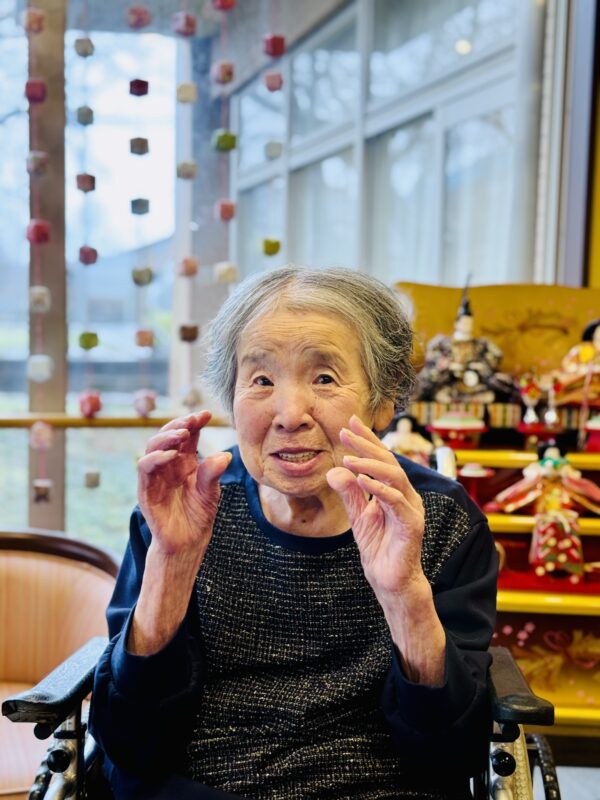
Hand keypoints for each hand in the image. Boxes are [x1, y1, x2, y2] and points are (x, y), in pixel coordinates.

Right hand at [137, 411, 230, 557]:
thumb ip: (213, 474)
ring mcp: (155, 476)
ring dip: (167, 437)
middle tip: (192, 420)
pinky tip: (171, 455)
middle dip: (179, 424)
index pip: (188, 436)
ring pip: (153, 446)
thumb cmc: (198, 516)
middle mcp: (168, 465)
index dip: (194, 422)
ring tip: (183, 434)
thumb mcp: (211, 493)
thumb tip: (224, 455)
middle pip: (167, 435)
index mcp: (185, 462)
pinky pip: (145, 467)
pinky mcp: (146, 489)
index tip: (207, 414)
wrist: (186, 543)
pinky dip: (156, 458)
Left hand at [326, 415, 425, 598]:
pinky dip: (379, 488)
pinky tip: (362, 480)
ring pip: (394, 476)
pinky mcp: (412, 524)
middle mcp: (406, 495)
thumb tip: (334, 470)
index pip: (382, 458)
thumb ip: (349, 493)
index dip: (367, 439)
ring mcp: (411, 508)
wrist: (390, 581)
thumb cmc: (379, 548)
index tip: (350, 423)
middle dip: (367, 444)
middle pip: (389, 461)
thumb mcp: (358, 516)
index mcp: (395, 490)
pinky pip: (396, 500)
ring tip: (348, 458)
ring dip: (370, 464)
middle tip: (346, 431)